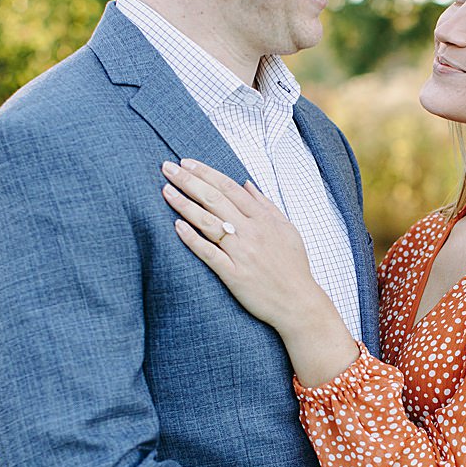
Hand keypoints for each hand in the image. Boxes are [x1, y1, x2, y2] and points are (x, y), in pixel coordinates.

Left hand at [161, 160, 321, 331]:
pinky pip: (209, 253)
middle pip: (215, 199)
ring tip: (165, 191)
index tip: (186, 163)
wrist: (299, 303)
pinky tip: (176, 226)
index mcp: (263, 219)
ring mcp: (242, 253)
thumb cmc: (293, 267)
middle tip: (167, 168)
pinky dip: (192, 238)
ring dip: (185, 204)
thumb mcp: (287, 229)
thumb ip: (266, 205)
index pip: (229, 188)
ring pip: (209, 222)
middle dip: (189, 181)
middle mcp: (251, 232)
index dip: (206, 173)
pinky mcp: (234, 274)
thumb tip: (247, 184)